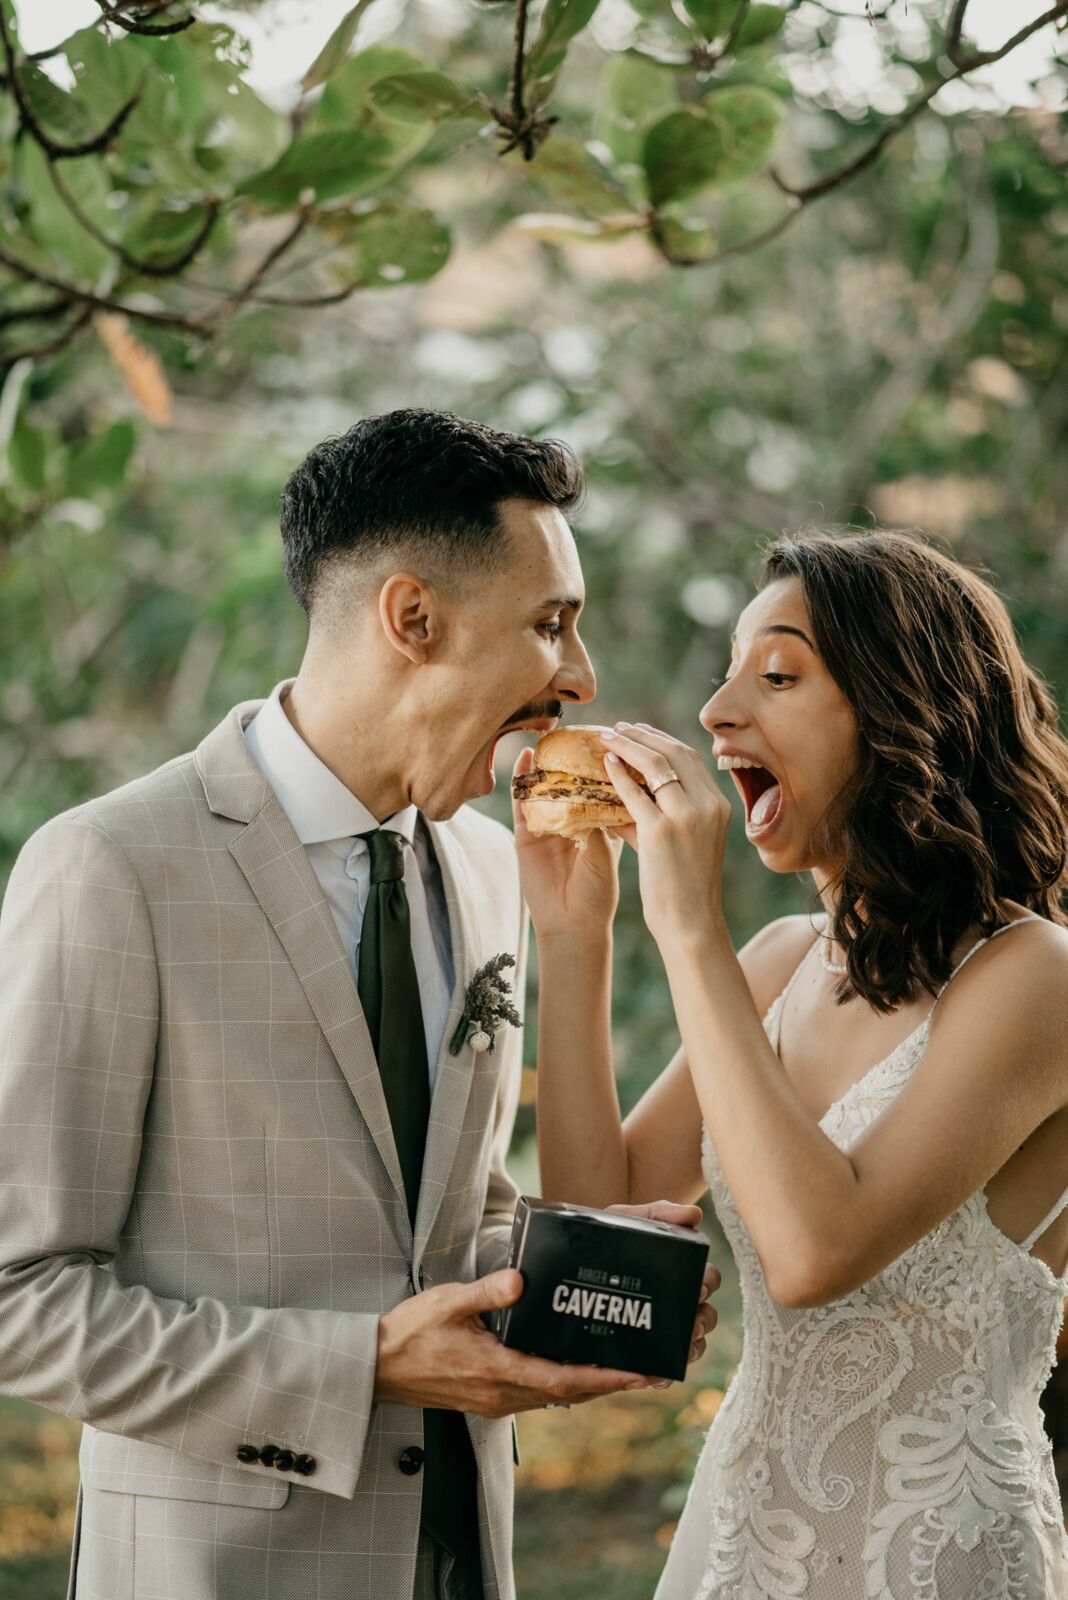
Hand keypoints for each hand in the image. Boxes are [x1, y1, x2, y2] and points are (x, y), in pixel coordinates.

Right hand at [374, 1269, 655, 1416]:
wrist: (376, 1369)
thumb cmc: (409, 1335)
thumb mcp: (446, 1304)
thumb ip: (485, 1292)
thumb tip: (521, 1279)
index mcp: (497, 1371)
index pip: (563, 1379)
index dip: (605, 1378)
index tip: (640, 1373)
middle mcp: (503, 1394)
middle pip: (570, 1392)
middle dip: (612, 1383)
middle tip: (653, 1370)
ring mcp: (496, 1400)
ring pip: (557, 1396)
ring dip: (593, 1385)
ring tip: (627, 1369)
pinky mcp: (490, 1397)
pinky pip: (539, 1393)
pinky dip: (566, 1383)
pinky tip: (578, 1368)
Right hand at [512, 746, 623, 941]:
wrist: (573, 925)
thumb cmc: (598, 893)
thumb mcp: (608, 851)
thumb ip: (602, 820)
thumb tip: (604, 784)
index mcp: (600, 821)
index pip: (602, 784)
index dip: (605, 762)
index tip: (612, 738)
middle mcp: (573, 818)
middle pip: (572, 780)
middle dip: (575, 757)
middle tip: (580, 730)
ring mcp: (548, 824)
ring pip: (546, 786)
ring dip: (548, 763)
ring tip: (551, 737)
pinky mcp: (526, 834)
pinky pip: (521, 802)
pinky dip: (521, 780)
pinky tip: (524, 759)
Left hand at [598, 723, 731, 944]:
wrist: (691, 922)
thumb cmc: (685, 886)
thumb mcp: (690, 841)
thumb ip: (668, 812)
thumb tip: (630, 787)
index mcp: (719, 805)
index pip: (690, 758)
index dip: (663, 739)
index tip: (640, 731)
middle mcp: (708, 805)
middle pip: (674, 752)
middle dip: (644, 734)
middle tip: (619, 727)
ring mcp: (686, 817)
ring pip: (654, 764)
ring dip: (628, 745)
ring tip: (607, 737)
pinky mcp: (660, 832)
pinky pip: (633, 792)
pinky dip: (617, 773)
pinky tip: (604, 764)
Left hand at [606, 1199, 719, 1385]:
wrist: (557, 1265)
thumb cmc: (598, 1240)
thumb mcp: (621, 1221)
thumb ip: (655, 1213)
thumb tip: (695, 1214)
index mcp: (675, 1270)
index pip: (707, 1278)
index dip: (707, 1283)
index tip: (696, 1288)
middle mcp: (674, 1301)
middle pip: (706, 1314)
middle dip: (703, 1319)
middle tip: (690, 1321)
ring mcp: (660, 1328)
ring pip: (694, 1343)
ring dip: (693, 1346)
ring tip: (681, 1347)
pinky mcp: (641, 1351)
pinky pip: (667, 1367)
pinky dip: (668, 1370)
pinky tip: (658, 1371)